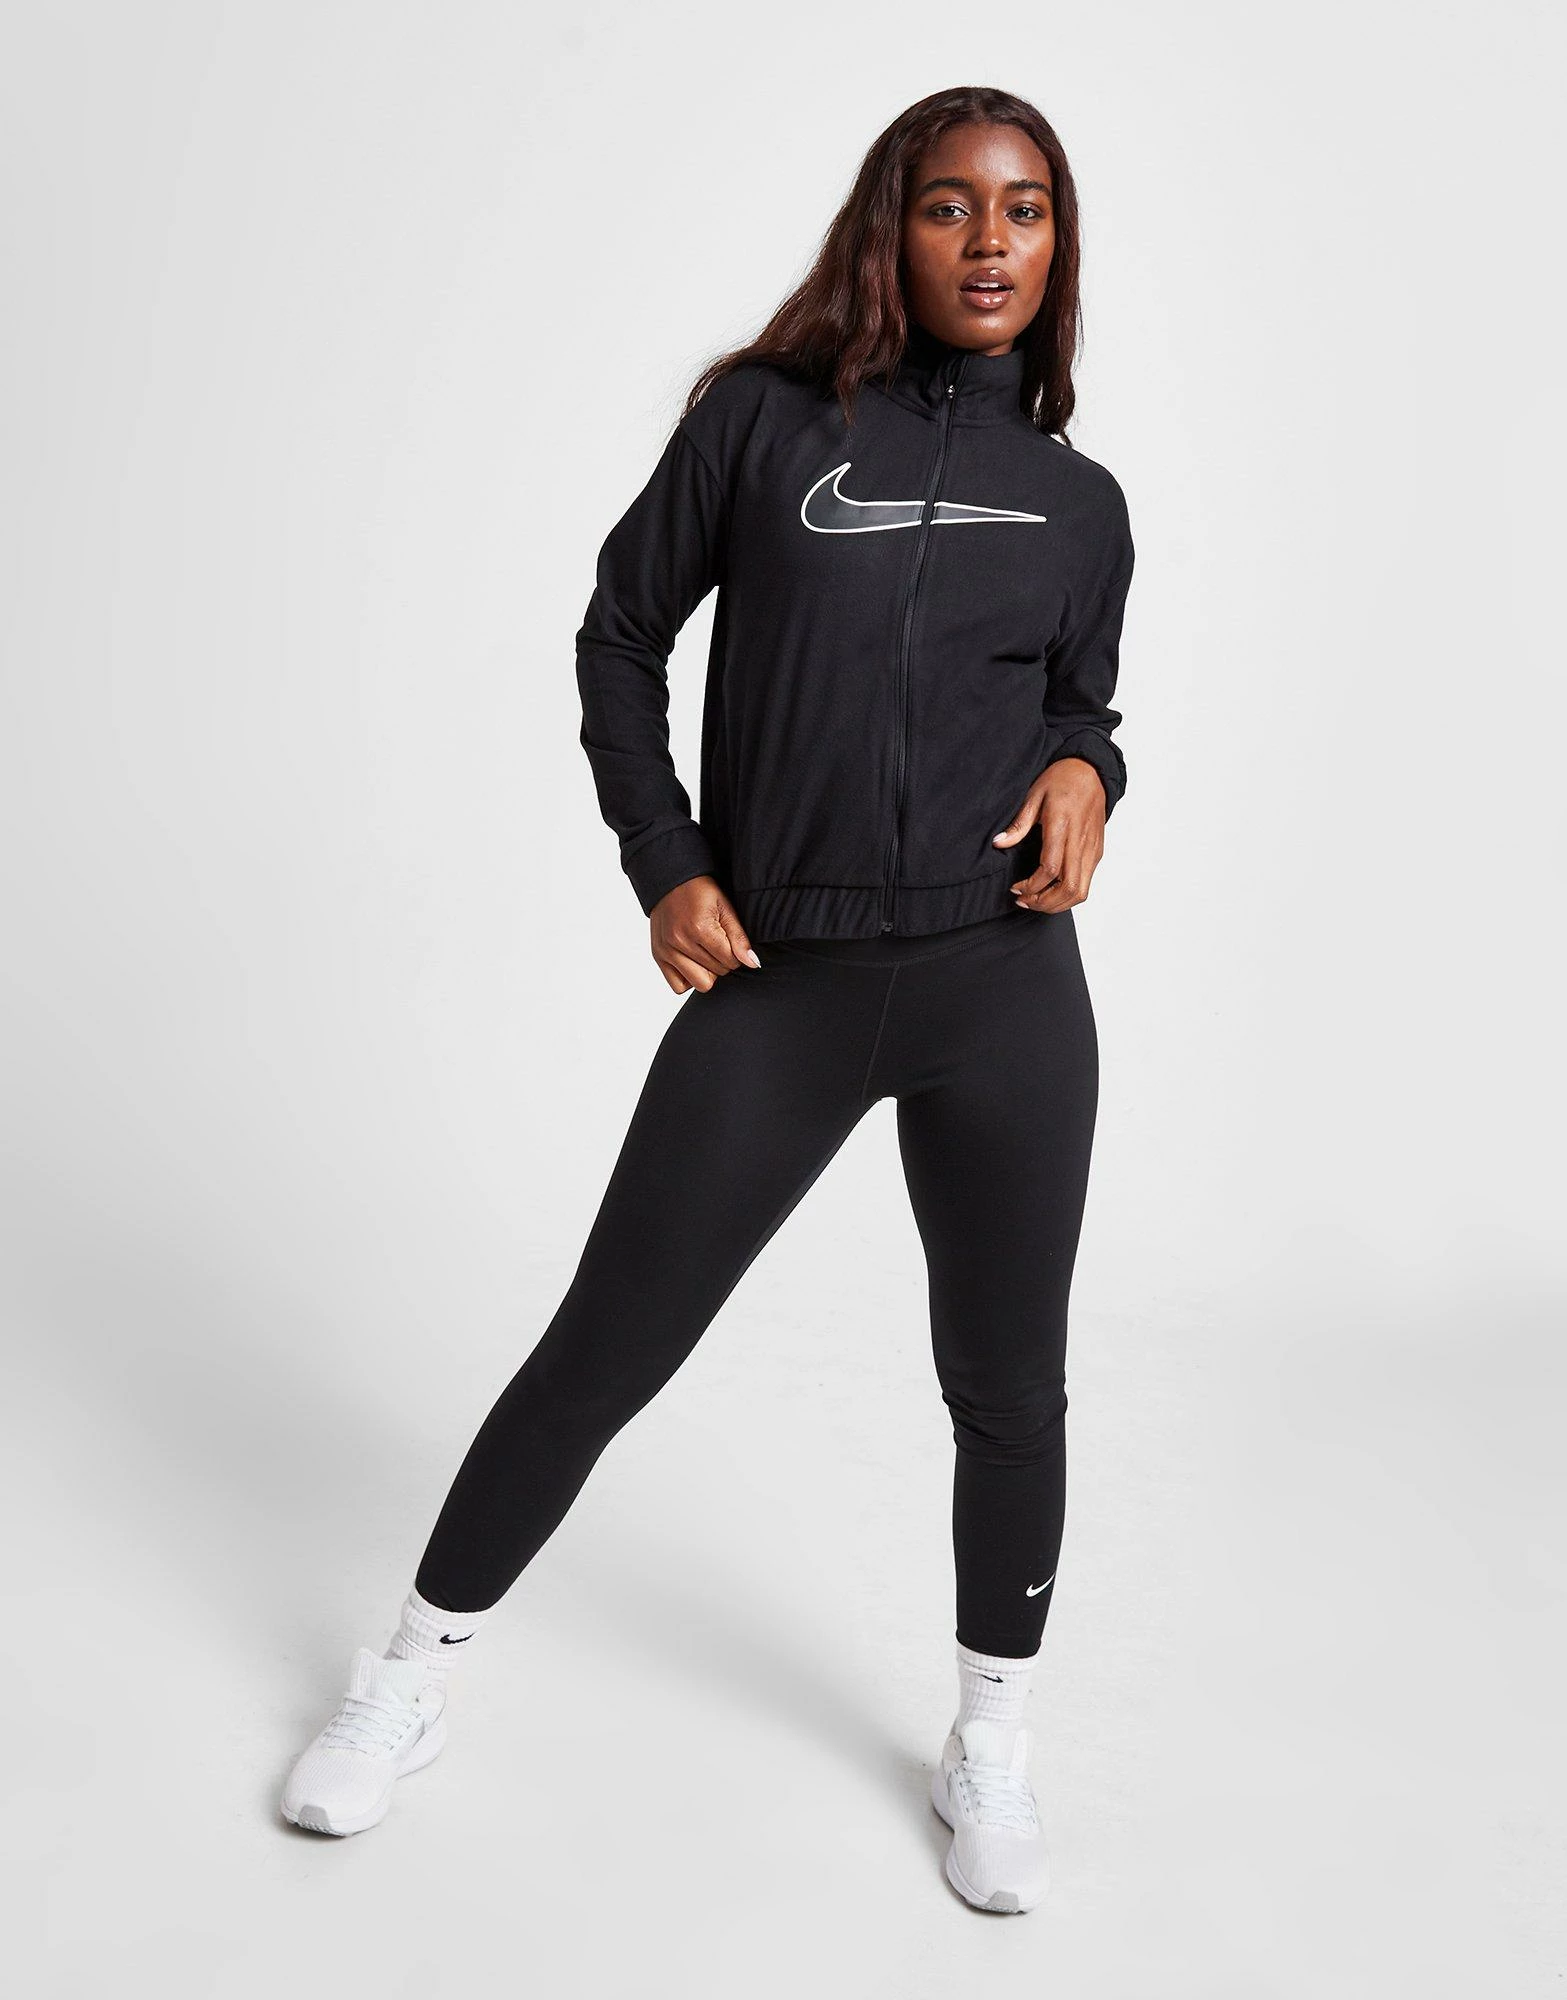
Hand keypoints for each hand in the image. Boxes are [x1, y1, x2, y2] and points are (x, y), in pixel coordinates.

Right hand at [649, 875, 761, 993]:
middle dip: (723, 961)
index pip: (730, 961)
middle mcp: (679, 941)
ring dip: (708, 972)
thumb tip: (752, 963)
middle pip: (717, 973)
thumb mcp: (725, 908)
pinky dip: (688, 978)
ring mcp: (666, 950)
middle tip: (717, 944)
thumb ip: (739, 938)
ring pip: (700, 983)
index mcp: (699, 928)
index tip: (730, 941)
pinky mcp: (658, 955)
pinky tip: (692, 962)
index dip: (736, 953)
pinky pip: (678, 986)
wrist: (671, 881)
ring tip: (706, 953)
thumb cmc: (700, 891)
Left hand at [992, 757, 1105, 912]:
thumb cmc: (1062, 780)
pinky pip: (1086, 883)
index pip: (1050, 869)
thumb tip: (999, 843)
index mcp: (1062, 826)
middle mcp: (1080, 841)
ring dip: (1057, 904)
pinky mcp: (1097, 852)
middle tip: (1024, 901)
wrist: (1092, 771)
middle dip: (1044, 902)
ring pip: (1081, 891)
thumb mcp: (1034, 795)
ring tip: (1036, 901)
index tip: (1015, 888)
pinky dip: (1068, 895)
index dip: (1032, 886)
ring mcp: (1092, 849)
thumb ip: (1019, 823)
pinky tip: (1051, 891)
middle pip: (1069, 888)